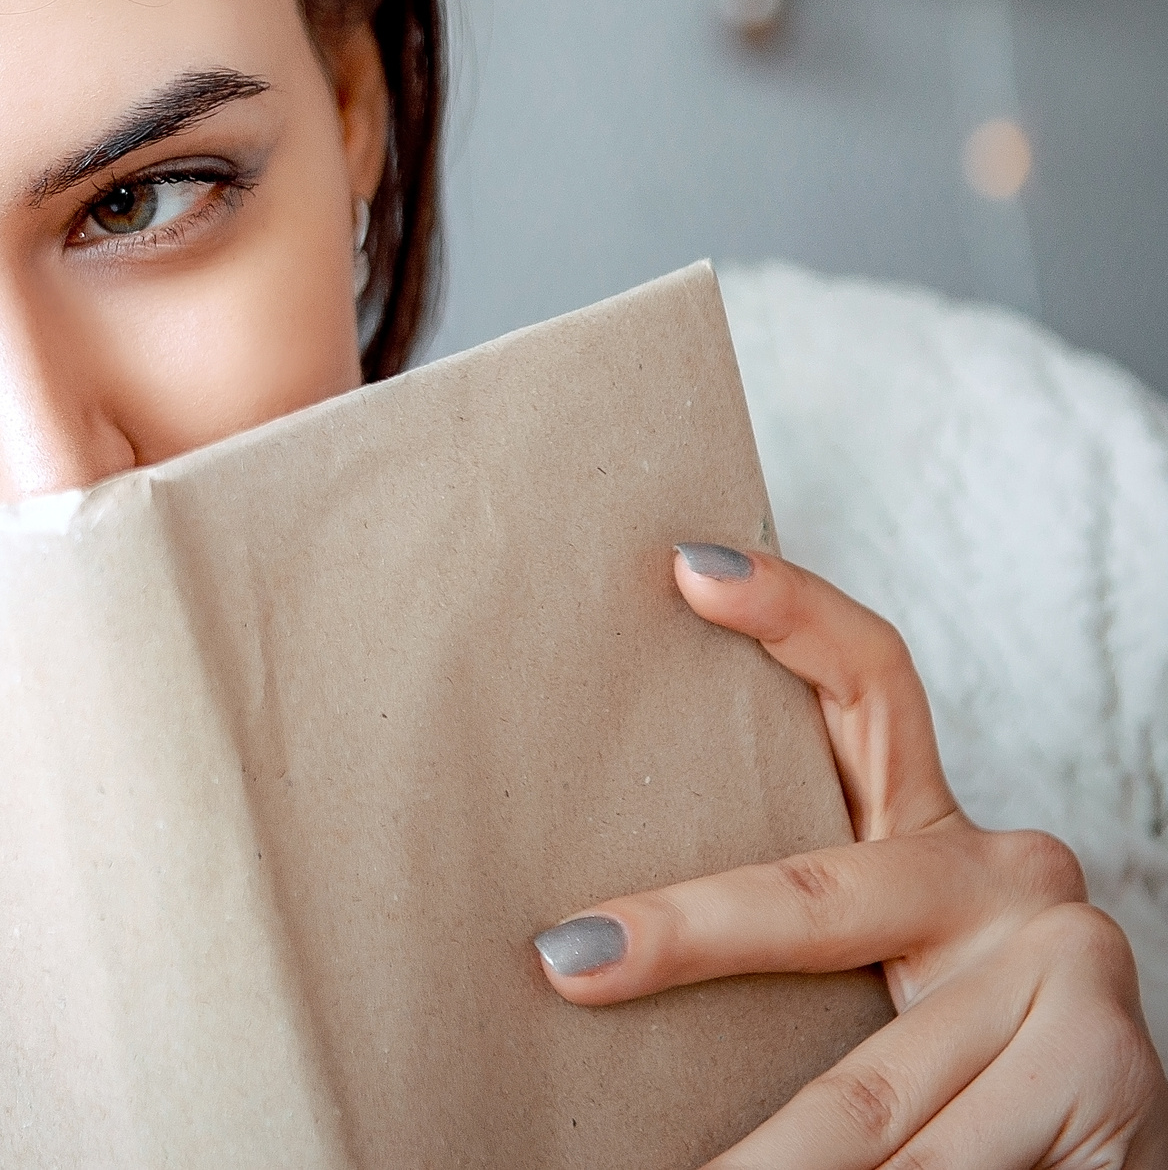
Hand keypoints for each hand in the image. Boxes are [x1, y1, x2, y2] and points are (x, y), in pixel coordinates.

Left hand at [532, 543, 1166, 1168]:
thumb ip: (787, 956)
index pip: (872, 685)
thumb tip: (572, 957)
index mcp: (935, 847)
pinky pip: (935, 1159)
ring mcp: (1063, 968)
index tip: (688, 564)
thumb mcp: (871, 994)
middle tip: (570, 961)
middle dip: (684, 940)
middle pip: (816, 899)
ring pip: (862, 1085)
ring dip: (764, 1154)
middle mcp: (1006, 880)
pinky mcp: (1102, 1068)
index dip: (790, 613)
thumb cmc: (959, 1089)